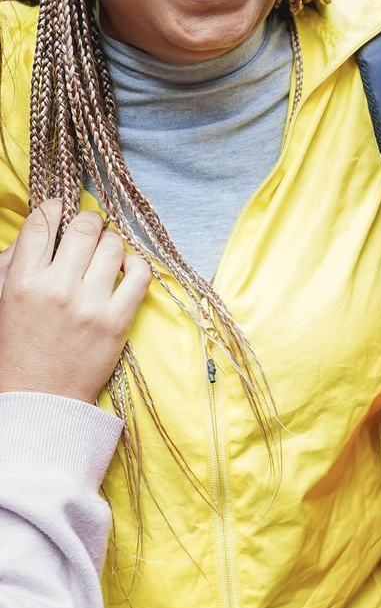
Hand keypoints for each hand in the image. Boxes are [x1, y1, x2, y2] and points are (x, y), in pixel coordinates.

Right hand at [0, 202, 151, 402]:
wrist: (39, 399)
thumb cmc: (17, 349)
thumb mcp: (2, 302)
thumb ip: (15, 265)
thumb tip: (42, 228)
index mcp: (22, 282)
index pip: (41, 224)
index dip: (54, 208)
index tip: (60, 208)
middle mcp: (56, 288)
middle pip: (84, 228)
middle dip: (88, 222)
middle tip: (88, 229)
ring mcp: (90, 304)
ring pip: (113, 246)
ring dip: (111, 243)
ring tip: (105, 252)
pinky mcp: (117, 320)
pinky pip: (140, 275)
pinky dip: (136, 265)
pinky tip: (126, 269)